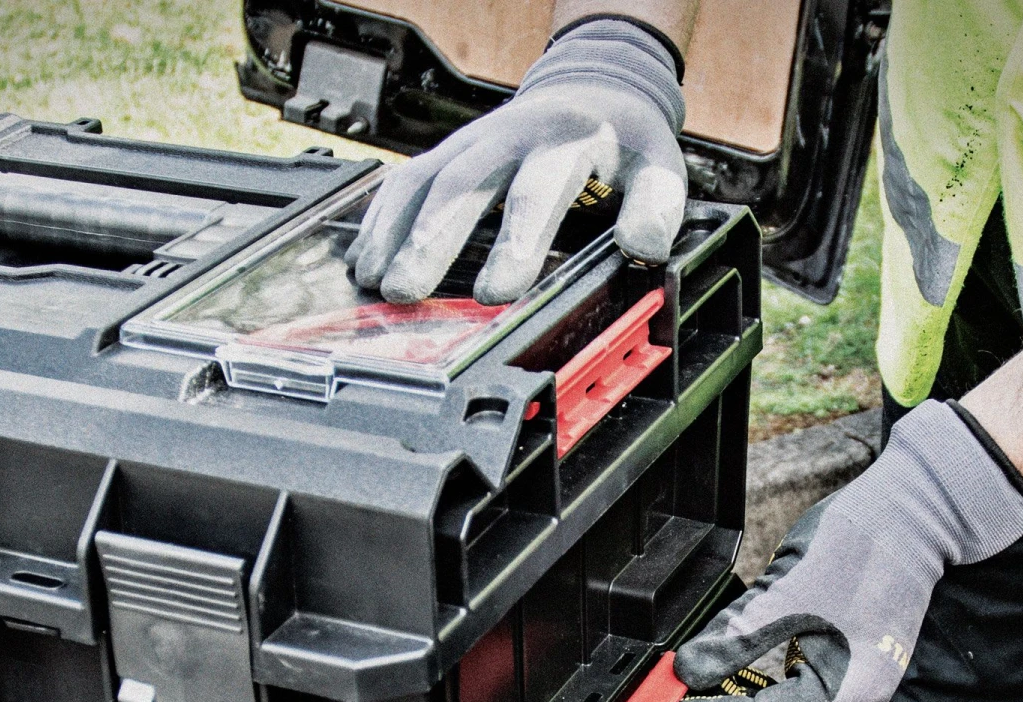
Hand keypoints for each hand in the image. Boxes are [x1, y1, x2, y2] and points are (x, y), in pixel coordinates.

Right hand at [346, 20, 687, 305]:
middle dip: (430, 241)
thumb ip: (656, 209)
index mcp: (566, 141)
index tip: (496, 293)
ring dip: (393, 232)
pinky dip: (381, 220)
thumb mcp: (658, 170)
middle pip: (463, 185)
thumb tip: (644, 249)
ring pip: (424, 180)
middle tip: (406, 292)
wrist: (594, 89)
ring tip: (373, 283)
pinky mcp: (448, 153)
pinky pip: (405, 181)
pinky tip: (364, 258)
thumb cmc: (622, 144)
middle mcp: (511, 136)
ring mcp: (472, 142)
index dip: (516, 241)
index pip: (538, 190)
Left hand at [664, 401, 1022, 701]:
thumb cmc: (863, 540)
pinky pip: (794, 696)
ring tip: (691, 693)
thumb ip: (734, 637)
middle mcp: (857, 698)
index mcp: (848, 689)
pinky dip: (756, 692)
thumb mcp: (785, 589)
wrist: (917, 509)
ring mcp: (856, 684)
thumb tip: (686, 671)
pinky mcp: (848, 666)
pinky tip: (727, 676)